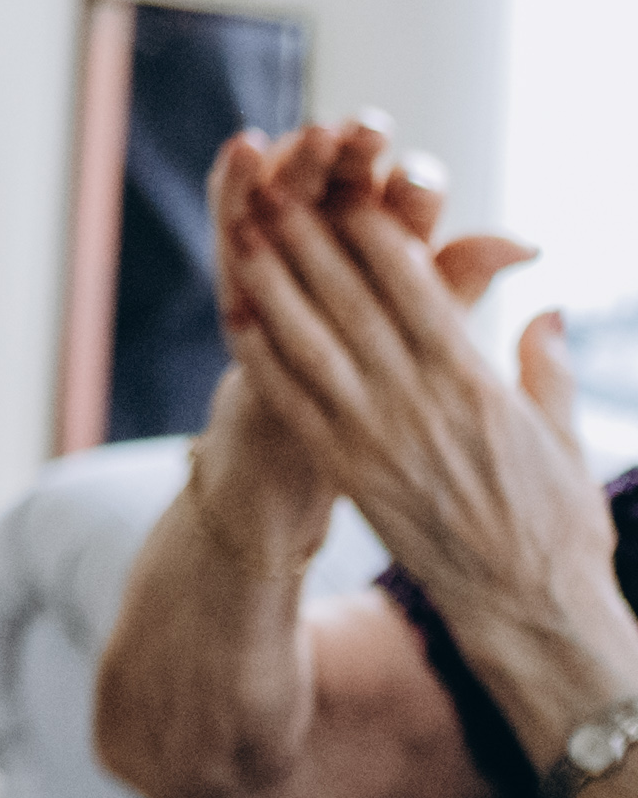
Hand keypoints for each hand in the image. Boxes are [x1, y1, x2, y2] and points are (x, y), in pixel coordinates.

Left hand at [223, 137, 587, 646]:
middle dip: (309, 240)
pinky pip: (295, 404)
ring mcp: (379, 436)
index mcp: (475, 382)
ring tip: (239, 234)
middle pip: (353, 303)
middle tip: (271, 187)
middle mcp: (420, 400)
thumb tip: (547, 304)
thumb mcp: (565, 437)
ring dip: (272, 285)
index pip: (417, 290)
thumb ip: (546, 366)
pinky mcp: (350, 472)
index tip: (346, 188)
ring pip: (312, 343)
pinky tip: (233, 319)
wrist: (532, 610)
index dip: (376, 235)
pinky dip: (262, 359)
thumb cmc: (558, 525)